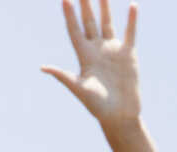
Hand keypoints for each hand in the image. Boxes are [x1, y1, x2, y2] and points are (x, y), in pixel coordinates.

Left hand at [42, 0, 140, 127]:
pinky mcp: (128, 55)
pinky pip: (130, 33)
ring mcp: (112, 51)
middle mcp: (97, 50)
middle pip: (89, 22)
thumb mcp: (80, 90)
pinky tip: (132, 6)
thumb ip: (64, 76)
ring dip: (104, 7)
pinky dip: (132, 20)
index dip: (69, 15)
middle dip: (85, 4)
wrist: (120, 116)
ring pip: (107, 23)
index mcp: (84, 57)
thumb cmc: (98, 107)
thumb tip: (44, 68)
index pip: (75, 30)